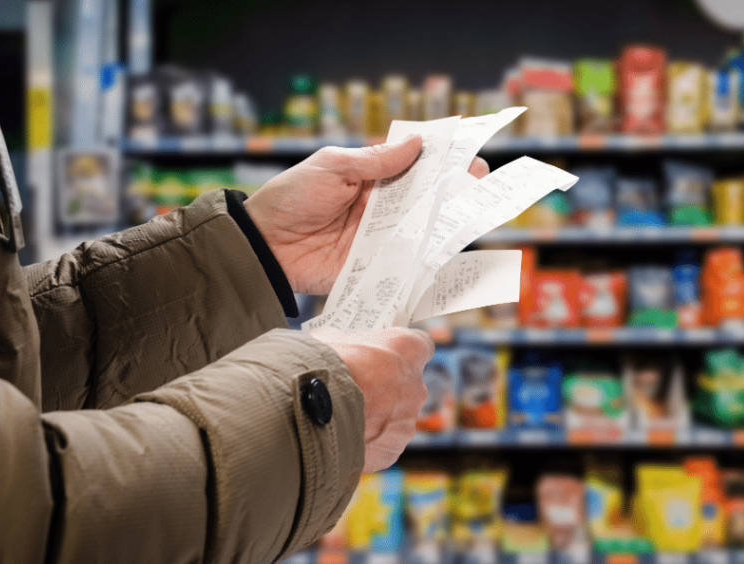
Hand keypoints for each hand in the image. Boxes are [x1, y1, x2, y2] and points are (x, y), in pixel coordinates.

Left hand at [244, 137, 490, 293]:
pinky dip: (428, 259)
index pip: (414, 166)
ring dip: (447, 222)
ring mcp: (380, 238)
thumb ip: (375, 161)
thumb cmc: (290, 198)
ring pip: (422, 229)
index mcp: (371, 177)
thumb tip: (417, 143)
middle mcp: (381, 207)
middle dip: (454, 190)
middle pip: (426, 198)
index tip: (469, 155)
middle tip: (479, 182)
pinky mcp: (375, 266)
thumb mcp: (332, 167)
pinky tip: (450, 252)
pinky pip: (407, 262)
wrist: (264, 246)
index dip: (442, 160)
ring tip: (473, 213)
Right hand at [310, 327, 433, 472]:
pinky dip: (367, 442)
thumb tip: (335, 345)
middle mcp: (416, 386)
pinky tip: (344, 437)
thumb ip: (345, 343)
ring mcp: (407, 421)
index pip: (419, 345)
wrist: (309, 413)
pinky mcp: (393, 449)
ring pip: (395, 418)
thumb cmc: (323, 368)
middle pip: (407, 385)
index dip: (401, 351)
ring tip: (345, 417)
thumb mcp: (330, 340)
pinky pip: (383, 444)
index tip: (385, 355)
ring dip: (376, 417)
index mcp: (407, 350)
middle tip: (358, 388)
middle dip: (385, 387)